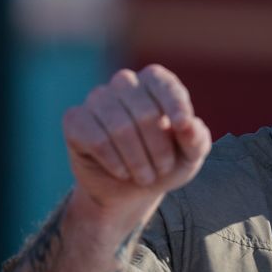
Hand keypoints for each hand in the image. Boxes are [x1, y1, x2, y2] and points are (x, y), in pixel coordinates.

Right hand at [62, 65, 210, 217]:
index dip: (175, 104)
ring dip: (137, 160)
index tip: (182, 126)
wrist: (130, 189)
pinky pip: (96, 139)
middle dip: (158, 150)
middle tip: (162, 170)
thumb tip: (188, 123)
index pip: (164, 84)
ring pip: (120, 128)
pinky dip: (113, 161)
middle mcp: (124, 82)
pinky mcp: (75, 119)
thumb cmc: (165, 163)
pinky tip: (121, 172)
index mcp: (155, 81)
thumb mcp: (190, 155)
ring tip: (144, 176)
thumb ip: (196, 138)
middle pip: (145, 113)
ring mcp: (97, 98)